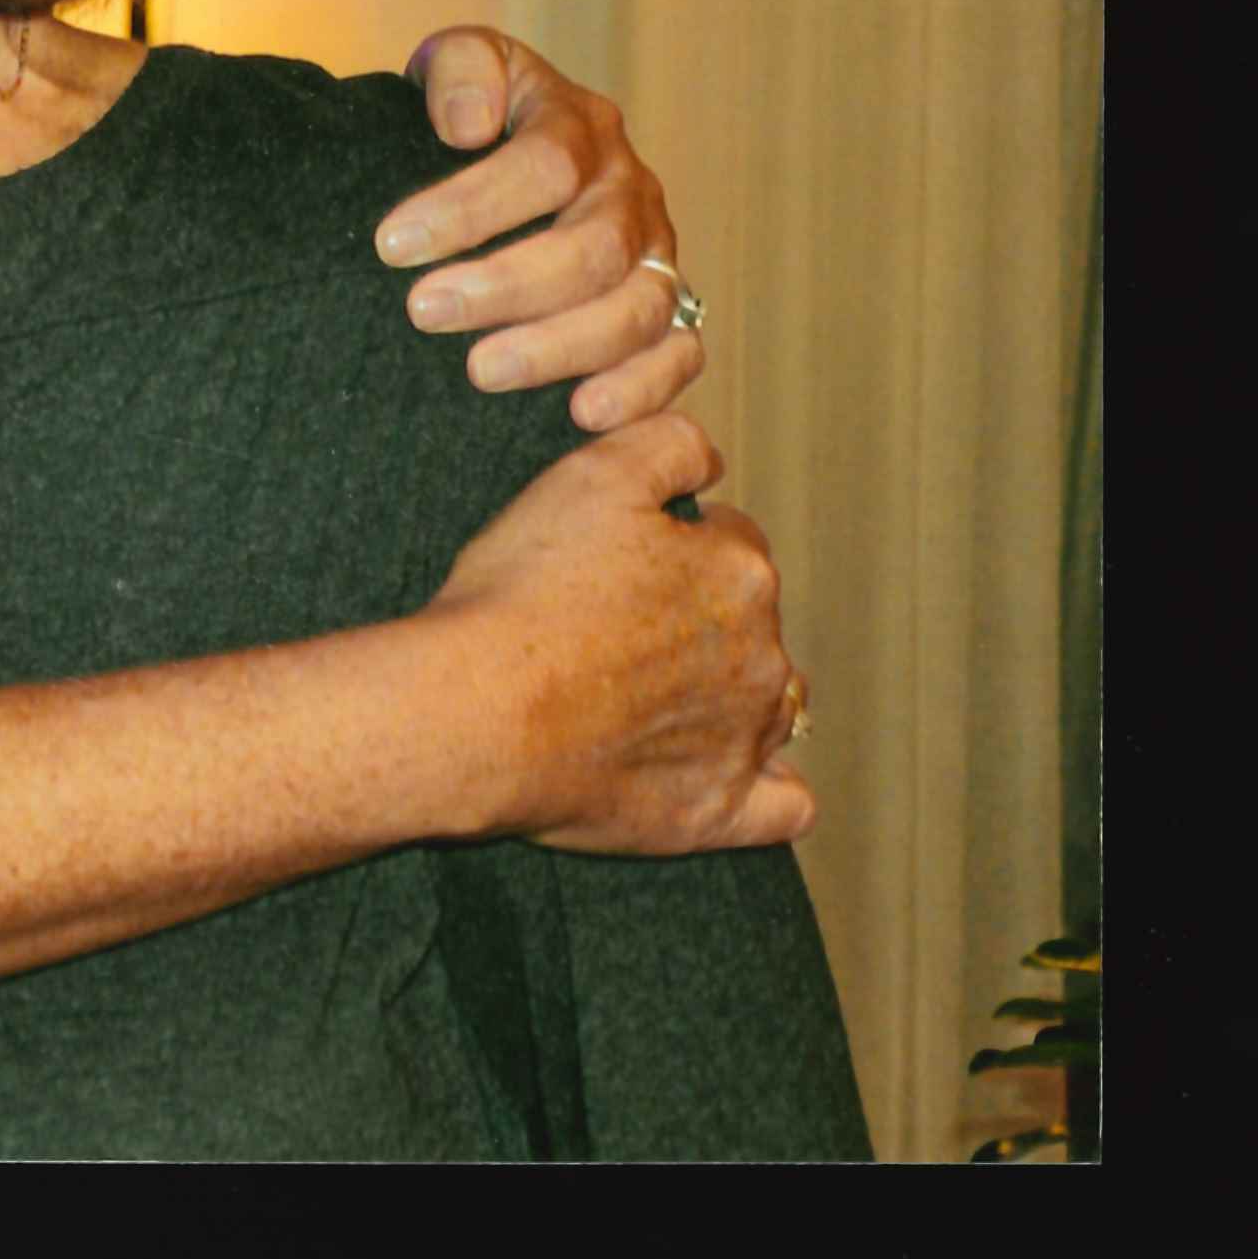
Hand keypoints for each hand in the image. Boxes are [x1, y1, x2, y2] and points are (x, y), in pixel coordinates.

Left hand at [378, 24, 700, 431]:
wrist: (506, 171)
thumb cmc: (471, 126)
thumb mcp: (459, 69)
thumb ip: (461, 70)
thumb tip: (465, 126)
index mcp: (582, 127)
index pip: (547, 164)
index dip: (472, 206)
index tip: (392, 244)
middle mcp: (630, 193)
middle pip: (594, 247)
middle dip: (507, 285)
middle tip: (425, 311)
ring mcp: (655, 259)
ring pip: (636, 310)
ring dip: (558, 347)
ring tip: (480, 372)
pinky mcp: (669, 318)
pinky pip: (679, 357)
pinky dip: (640, 390)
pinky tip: (580, 414)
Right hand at [429, 412, 814, 860]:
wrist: (472, 714)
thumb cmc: (522, 594)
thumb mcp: (593, 474)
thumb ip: (670, 445)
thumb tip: (711, 461)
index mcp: (740, 572)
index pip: (734, 545)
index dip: (679, 549)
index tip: (624, 568)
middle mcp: (760, 655)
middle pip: (751, 626)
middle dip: (703, 623)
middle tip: (618, 637)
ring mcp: (742, 740)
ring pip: (771, 708)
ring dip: (735, 697)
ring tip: (658, 705)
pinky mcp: (714, 813)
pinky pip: (784, 810)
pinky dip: (774, 795)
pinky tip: (747, 784)